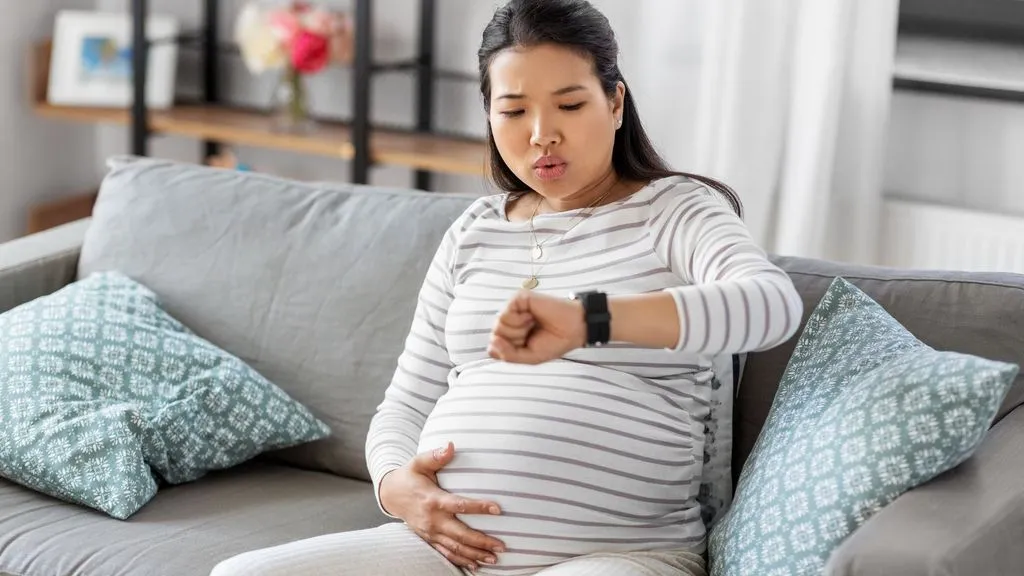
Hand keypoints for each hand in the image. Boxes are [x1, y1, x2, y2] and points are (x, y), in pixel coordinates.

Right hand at [379, 442, 505, 570]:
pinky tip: (476, 566)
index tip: (497, 509)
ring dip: (475, 554)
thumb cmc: (409, 476)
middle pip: (460, 534)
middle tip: (502, 545)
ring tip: (494, 558)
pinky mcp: (429, 539)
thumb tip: (451, 445)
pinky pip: (446, 553)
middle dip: (482, 541)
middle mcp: (432, 520)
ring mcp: (430, 532)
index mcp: (433, 500)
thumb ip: (435, 456)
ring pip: (455, 548)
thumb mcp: (419, 463)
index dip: (479, 507)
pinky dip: (461, 561)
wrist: (391, 495)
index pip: (459, 505)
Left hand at [488, 290, 586, 364]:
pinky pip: (506, 313)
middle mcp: (511, 320)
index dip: (508, 351)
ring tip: (533, 324)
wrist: (573, 329)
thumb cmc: (554, 342)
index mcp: (512, 333)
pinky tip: (531, 317)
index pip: (494, 346)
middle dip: (514, 340)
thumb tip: (491, 344)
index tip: (527, 347)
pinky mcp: (519, 298)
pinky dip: (519, 320)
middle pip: (495, 335)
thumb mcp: (529, 357)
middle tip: (532, 334)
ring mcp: (514, 308)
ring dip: (518, 330)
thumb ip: (507, 355)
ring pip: (498, 324)